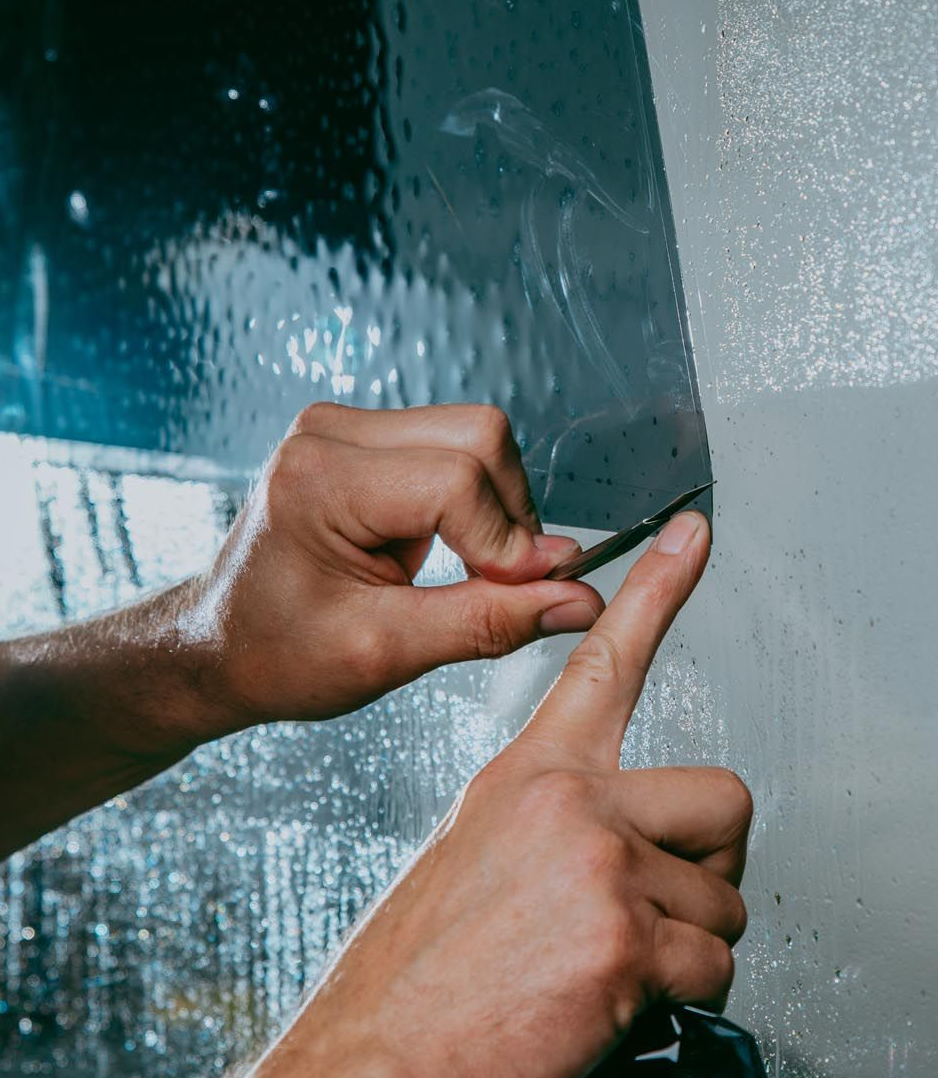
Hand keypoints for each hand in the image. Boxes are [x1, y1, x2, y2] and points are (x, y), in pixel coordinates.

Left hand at [179, 403, 603, 740]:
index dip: (505, 544)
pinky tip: (443, 546)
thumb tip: (576, 598)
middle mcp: (329, 432)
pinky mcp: (364, 434)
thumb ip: (488, 621)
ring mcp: (345, 425)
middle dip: (509, 516)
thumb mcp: (385, 652)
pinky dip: (472, 499)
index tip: (521, 597)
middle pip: (481, 436)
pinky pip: (455, 444)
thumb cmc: (278, 653)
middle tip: (497, 584)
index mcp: (319, 479)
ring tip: (460, 569)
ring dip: (493, 507)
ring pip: (477, 435)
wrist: (222, 643)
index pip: (457, 482)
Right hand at [236, 509, 751, 1077]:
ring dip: (688, 943)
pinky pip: (715, 966)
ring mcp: (600, 864)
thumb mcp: (480, 852)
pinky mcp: (625, 939)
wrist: (375, 1057)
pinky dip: (681, 997)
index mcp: (531, 771)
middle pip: (725, 796)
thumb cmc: (423, 967)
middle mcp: (570, 801)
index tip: (695, 532)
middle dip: (712, 860)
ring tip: (610, 965)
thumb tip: (633, 840)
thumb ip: (560, 820)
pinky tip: (615, 1005)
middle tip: (658, 903)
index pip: (606, 657)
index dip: (658, 588)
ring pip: (726, 898)